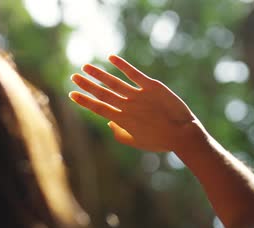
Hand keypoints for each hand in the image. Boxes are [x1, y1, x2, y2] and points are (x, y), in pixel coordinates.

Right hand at [69, 55, 201, 151]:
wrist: (182, 134)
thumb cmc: (160, 140)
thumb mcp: (136, 142)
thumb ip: (119, 134)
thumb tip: (109, 123)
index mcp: (123, 121)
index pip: (98, 108)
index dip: (84, 101)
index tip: (72, 94)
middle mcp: (127, 107)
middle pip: (102, 94)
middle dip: (86, 85)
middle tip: (73, 77)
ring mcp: (139, 96)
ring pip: (114, 83)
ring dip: (98, 74)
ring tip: (85, 67)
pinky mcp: (152, 87)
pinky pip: (134, 74)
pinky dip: (122, 66)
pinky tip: (111, 58)